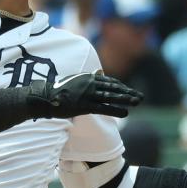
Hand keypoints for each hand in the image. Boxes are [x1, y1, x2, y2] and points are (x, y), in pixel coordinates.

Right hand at [28, 73, 143, 119]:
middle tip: (140, 97)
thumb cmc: (58, 90)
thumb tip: (97, 74)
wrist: (46, 97)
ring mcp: (88, 94)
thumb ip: (87, 79)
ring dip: (126, 99)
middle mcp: (90, 84)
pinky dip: (116, 110)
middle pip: (114, 88)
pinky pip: (104, 107)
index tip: (129, 91)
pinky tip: (125, 113)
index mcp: (88, 77)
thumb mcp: (74, 80)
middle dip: (128, 92)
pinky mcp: (85, 105)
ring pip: (112, 96)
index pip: (109, 81)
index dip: (121, 87)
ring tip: (137, 102)